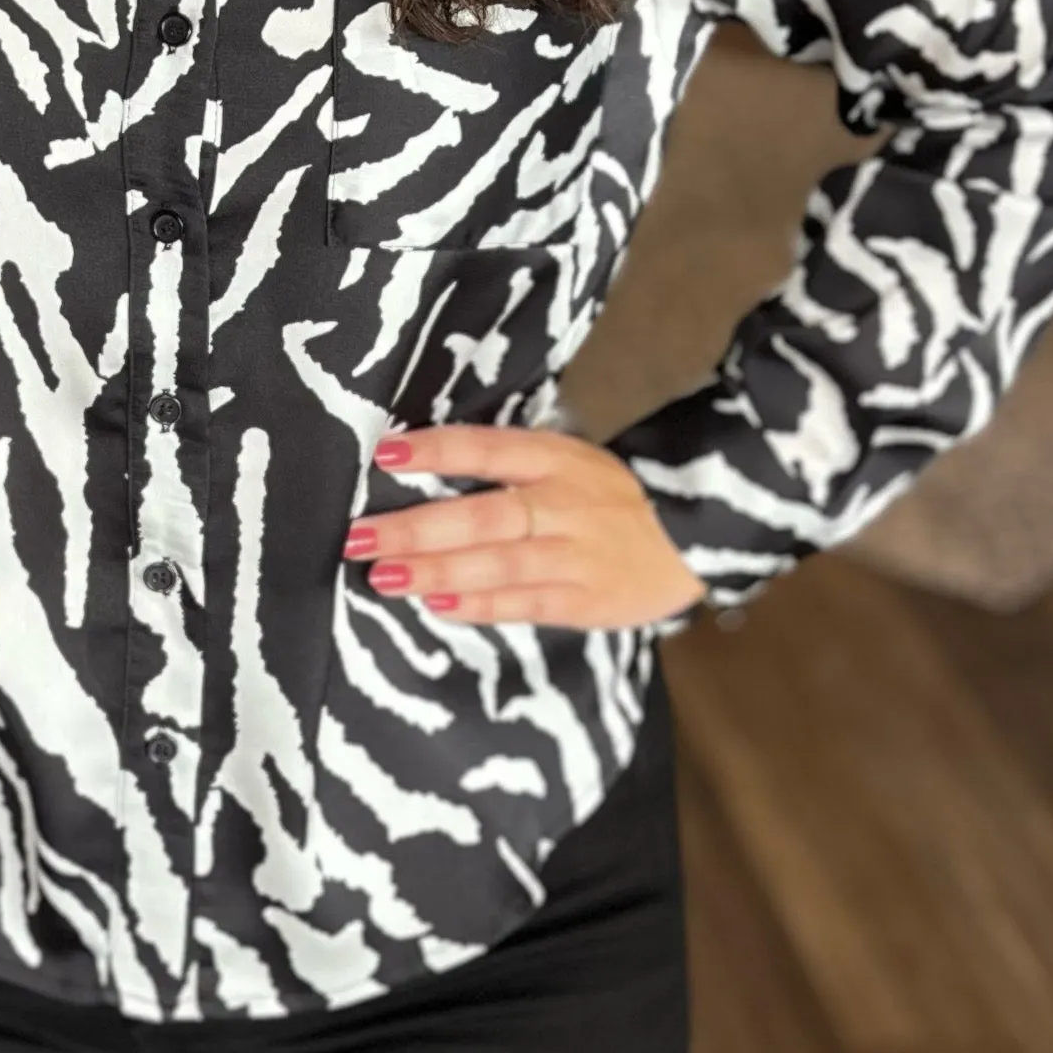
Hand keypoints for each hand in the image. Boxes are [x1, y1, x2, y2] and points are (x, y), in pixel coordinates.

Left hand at [343, 424, 707, 629]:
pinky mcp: (585, 600)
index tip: (386, 453)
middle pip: (483, 514)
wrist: (693, 539)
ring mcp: (575, 554)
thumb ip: (509, 465)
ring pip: (497, 563)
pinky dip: (480, 605)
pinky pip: (524, 603)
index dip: (437, 449)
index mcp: (558, 458)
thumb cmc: (612, 498)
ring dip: (436, 571)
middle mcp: (564, 504)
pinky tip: (438, 604)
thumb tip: (424, 464)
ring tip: (384, 576)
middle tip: (359, 536)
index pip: (488, 447)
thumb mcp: (569, 462)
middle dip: (416, 527)